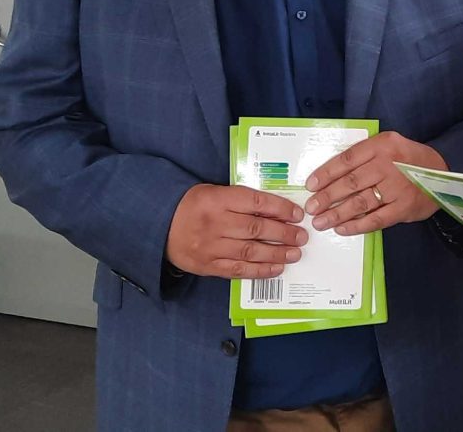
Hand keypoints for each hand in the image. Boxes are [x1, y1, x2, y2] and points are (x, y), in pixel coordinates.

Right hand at [166, 184, 307, 278]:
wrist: (160, 225)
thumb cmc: (194, 206)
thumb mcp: (215, 192)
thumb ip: (242, 200)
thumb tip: (277, 210)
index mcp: (217, 199)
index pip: (256, 202)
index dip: (280, 208)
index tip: (298, 214)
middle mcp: (215, 223)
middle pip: (256, 228)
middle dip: (284, 233)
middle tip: (302, 236)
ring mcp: (211, 247)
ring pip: (250, 251)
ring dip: (277, 253)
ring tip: (295, 253)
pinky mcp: (208, 266)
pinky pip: (238, 270)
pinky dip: (259, 270)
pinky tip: (276, 268)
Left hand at [304, 131, 445, 235]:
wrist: (443, 173)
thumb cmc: (409, 159)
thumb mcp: (389, 145)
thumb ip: (365, 156)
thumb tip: (330, 175)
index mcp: (382, 145)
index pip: (347, 159)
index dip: (326, 173)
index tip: (310, 185)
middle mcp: (389, 165)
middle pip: (350, 182)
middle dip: (326, 197)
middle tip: (311, 208)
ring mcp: (397, 188)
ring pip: (360, 202)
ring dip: (337, 214)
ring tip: (321, 222)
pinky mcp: (403, 208)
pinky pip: (375, 219)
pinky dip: (357, 225)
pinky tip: (342, 229)